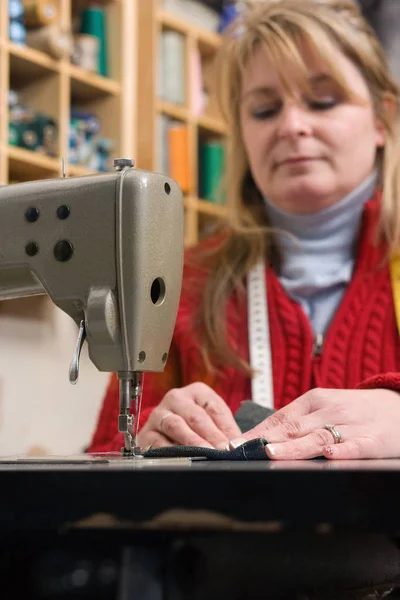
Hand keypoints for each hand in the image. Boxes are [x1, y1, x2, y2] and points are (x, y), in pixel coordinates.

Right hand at [138, 382, 241, 448]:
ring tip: (205, 455)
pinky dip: (171, 450)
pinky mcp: (146, 432)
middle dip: (211, 436)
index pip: (215, 408)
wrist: (163, 435)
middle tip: (222, 451)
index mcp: (197, 392)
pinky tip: (182, 459)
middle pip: (196, 416)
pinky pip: (158, 441)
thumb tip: (241, 446)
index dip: (226, 427)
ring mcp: (159, 414)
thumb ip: (226, 432)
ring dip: (192, 442)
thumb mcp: (214, 423)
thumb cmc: (194, 427)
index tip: (234, 443)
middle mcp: (176, 398)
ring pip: (176, 426)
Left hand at [227, 388, 399, 459]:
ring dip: (294, 446)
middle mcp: (329, 410)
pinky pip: (356, 446)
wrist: (399, 406)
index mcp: (314, 401)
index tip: (232, 446)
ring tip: (272, 453)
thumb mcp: (324, 408)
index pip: (279, 418)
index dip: (255, 432)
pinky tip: (330, 455)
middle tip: (241, 451)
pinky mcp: (373, 440)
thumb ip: (296, 422)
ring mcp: (351, 425)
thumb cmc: (355, 411)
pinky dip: (343, 450)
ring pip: (318, 437)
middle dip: (265, 440)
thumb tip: (259, 438)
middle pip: (293, 427)